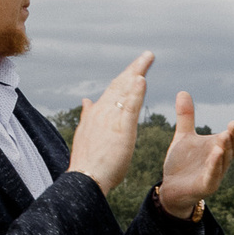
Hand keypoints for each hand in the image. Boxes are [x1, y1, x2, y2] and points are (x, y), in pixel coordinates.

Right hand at [67, 52, 153, 192]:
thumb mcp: (87, 134)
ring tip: (148, 59)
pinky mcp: (120, 129)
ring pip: (124, 91)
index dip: (125, 78)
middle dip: (134, 68)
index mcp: (96, 114)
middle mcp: (102, 112)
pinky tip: (142, 79)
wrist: (85, 179)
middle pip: (120, 85)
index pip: (113, 90)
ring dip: (136, 73)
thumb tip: (87, 101)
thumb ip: (89, 116)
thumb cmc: (88, 162)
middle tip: (148, 55)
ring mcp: (110, 119)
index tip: (136, 68)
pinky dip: (135, 92)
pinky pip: (129, 107)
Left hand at [156, 92, 233, 217]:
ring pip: (224, 161)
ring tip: (225, 136)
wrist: (172, 187)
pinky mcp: (207, 185)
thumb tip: (183, 91)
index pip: (232, 139)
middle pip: (233, 148)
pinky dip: (215, 164)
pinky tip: (216, 153)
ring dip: (226, 148)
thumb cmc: (182, 163)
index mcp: (218, 149)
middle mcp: (220, 161)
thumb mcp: (184, 137)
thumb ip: (186, 117)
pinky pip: (213, 175)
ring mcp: (215, 174)